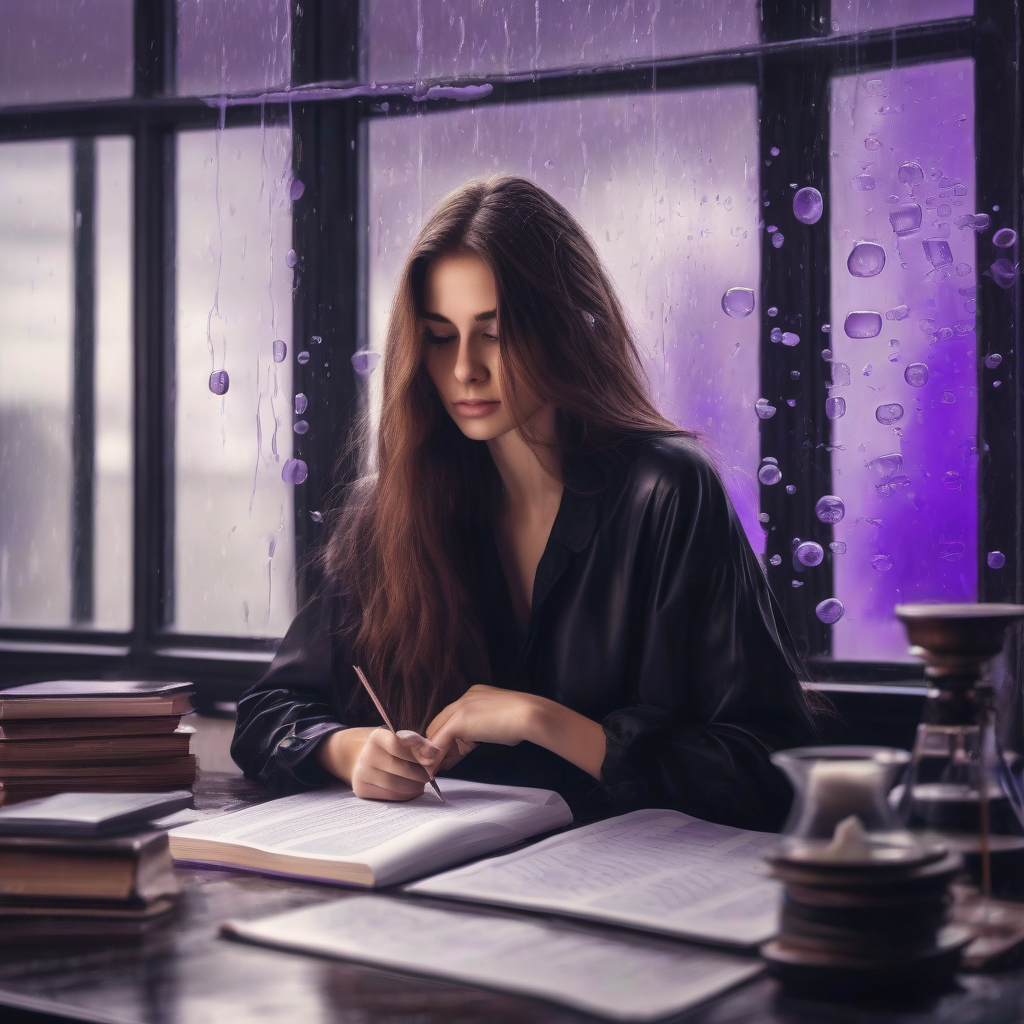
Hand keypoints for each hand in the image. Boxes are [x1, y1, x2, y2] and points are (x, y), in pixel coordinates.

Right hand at [317, 726, 442, 800]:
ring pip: (395, 784)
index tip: (436, 754)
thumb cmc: (390, 747)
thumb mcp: (398, 738)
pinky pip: (390, 795)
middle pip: (400, 767)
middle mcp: (366, 754)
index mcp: (377, 736)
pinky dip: (406, 794)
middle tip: (431, 773)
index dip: (419, 749)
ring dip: (415, 785)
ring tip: (423, 781)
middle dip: (421, 772)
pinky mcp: (362, 789)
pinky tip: (413, 789)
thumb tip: (436, 755)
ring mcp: (362, 772)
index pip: (398, 744)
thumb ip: (415, 744)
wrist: (361, 758)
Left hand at [425, 684, 542, 770]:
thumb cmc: (523, 721)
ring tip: (431, 772)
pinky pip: (438, 743)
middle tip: (437, 767)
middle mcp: (464, 698)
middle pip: (439, 725)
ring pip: (436, 734)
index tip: (447, 756)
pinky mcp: (458, 721)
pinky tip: (433, 772)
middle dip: (437, 747)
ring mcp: (460, 708)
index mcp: (474, 695)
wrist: (530, 715)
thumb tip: (470, 745)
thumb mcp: (498, 722)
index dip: (447, 739)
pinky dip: (434, 759)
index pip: (452, 718)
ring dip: (432, 754)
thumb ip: (483, 729)